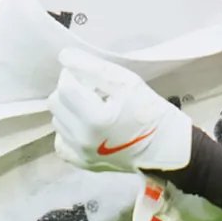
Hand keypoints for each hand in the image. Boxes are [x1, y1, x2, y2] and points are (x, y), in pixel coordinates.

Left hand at [48, 48, 192, 173]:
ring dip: (70, 109)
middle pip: (56, 103)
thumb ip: (94, 68)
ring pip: (57, 120)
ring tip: (92, 108)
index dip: (73, 74)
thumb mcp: (127, 82)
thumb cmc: (149, 111)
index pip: (66, 87)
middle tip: (90, 89)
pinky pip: (61, 142)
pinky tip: (85, 126)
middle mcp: (83, 139)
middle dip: (69, 89)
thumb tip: (64, 56)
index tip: (86, 73)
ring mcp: (81, 155)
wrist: (165, 147)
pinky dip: (69, 130)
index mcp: (96, 119)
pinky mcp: (82, 164)